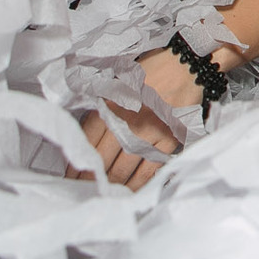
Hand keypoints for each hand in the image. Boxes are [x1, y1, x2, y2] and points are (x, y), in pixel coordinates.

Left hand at [65, 46, 196, 188]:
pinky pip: (150, 169)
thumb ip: (102, 106)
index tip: (72, 177)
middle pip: (102, 159)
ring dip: (113, 184)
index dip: (78, 162)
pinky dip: (138, 184)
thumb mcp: (120, 81)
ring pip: (124, 169)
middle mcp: (127, 120)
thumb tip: (86, 135)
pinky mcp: (168, 139)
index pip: (87, 141)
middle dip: (92, 178)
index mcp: (110, 104)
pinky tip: (130, 191)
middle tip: (85, 191)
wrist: (186, 65)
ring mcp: (149, 132)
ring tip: (106, 193)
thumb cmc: (151, 71)